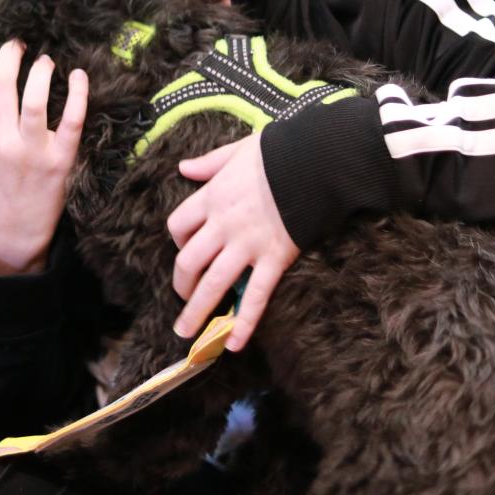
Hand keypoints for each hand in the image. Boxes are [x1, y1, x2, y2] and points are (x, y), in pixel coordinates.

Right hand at [0, 39, 88, 275]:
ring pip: (34, 99)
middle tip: (17, 45)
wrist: (10, 230)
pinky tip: (78, 75)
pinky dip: (78, 95)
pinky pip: (72, 121)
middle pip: (2, 85)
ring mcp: (32, 151)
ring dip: (39, 71)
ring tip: (44, 61)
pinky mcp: (60, 159)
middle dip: (9, 56)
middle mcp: (1, 143)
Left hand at [167, 134, 298, 351]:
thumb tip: (184, 167)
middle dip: (181, 284)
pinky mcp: (274, 258)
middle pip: (189, 261)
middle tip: (182, 299)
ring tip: (187, 334)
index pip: (179, 225)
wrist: (316, 160)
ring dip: (197, 312)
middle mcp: (224, 225)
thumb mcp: (237, 150)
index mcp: (213, 197)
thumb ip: (209, 163)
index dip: (178, 241)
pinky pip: (255, 296)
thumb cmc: (279, 152)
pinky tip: (233, 344)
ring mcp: (248, 244)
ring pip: (214, 284)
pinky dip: (244, 322)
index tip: (185, 248)